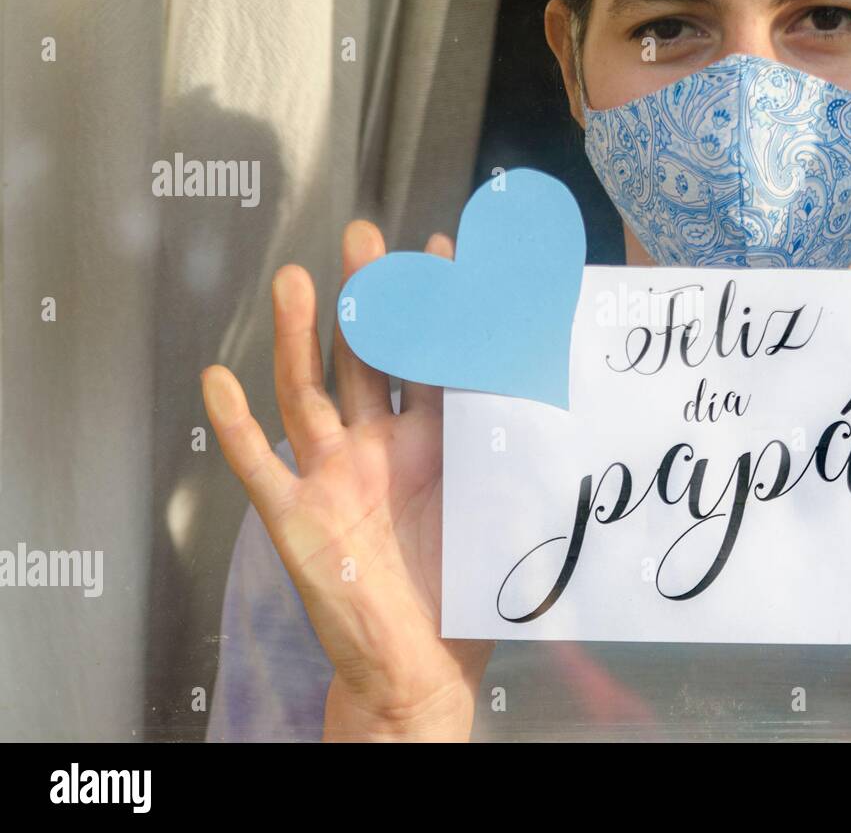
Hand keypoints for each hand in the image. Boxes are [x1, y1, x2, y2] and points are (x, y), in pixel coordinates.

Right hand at [202, 222, 491, 740]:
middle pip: (366, 358)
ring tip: (298, 280)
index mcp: (433, 440)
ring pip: (309, 394)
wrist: (422, 667)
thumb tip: (576, 396)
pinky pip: (260, 466)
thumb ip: (521, 453)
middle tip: (367, 238)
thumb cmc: (464, 590)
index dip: (437, 309)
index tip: (448, 251)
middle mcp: (379, 446)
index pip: (433, 358)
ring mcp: (333, 476)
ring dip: (300, 339)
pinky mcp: (297, 516)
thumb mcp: (502, 509)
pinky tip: (219, 378)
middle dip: (366, 299)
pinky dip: (237, 426)